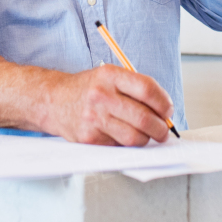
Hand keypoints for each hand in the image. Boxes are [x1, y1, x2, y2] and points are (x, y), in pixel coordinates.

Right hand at [39, 64, 173, 145]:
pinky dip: (127, 144)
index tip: (168, 110)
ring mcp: (94, 118)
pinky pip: (119, 146)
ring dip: (146, 139)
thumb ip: (136, 88)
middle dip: (161, 128)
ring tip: (146, 134)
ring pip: (134, 137)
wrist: (54, 101)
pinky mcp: (89, 138)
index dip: (163, 102)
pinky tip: (123, 135)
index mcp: (109, 75)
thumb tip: (165, 111)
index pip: (147, 89)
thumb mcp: (109, 76)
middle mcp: (101, 95)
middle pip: (143, 117)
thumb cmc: (88, 89)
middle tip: (163, 130)